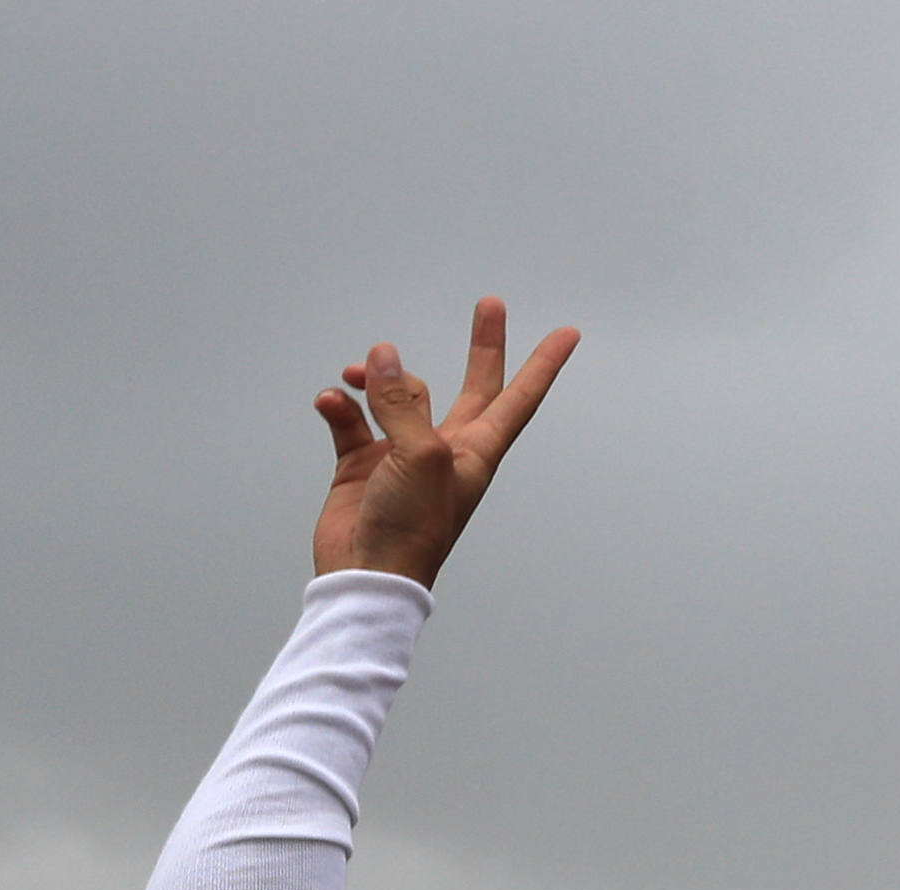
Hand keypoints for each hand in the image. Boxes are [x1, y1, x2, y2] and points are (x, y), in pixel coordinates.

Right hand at [307, 299, 578, 587]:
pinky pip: (351, 418)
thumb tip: (380, 358)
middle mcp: (445, 447)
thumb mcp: (419, 456)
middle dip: (481, 346)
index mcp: (476, 450)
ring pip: (396, 395)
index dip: (543, 365)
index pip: (518, 398)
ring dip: (376, 378)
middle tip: (490, 305)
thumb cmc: (410, 529)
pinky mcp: (362, 463)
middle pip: (471, 386)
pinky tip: (331, 400)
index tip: (568, 334)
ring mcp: (402, 454)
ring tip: (357, 372)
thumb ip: (402, 402)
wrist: (367, 574)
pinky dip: (340, 405)